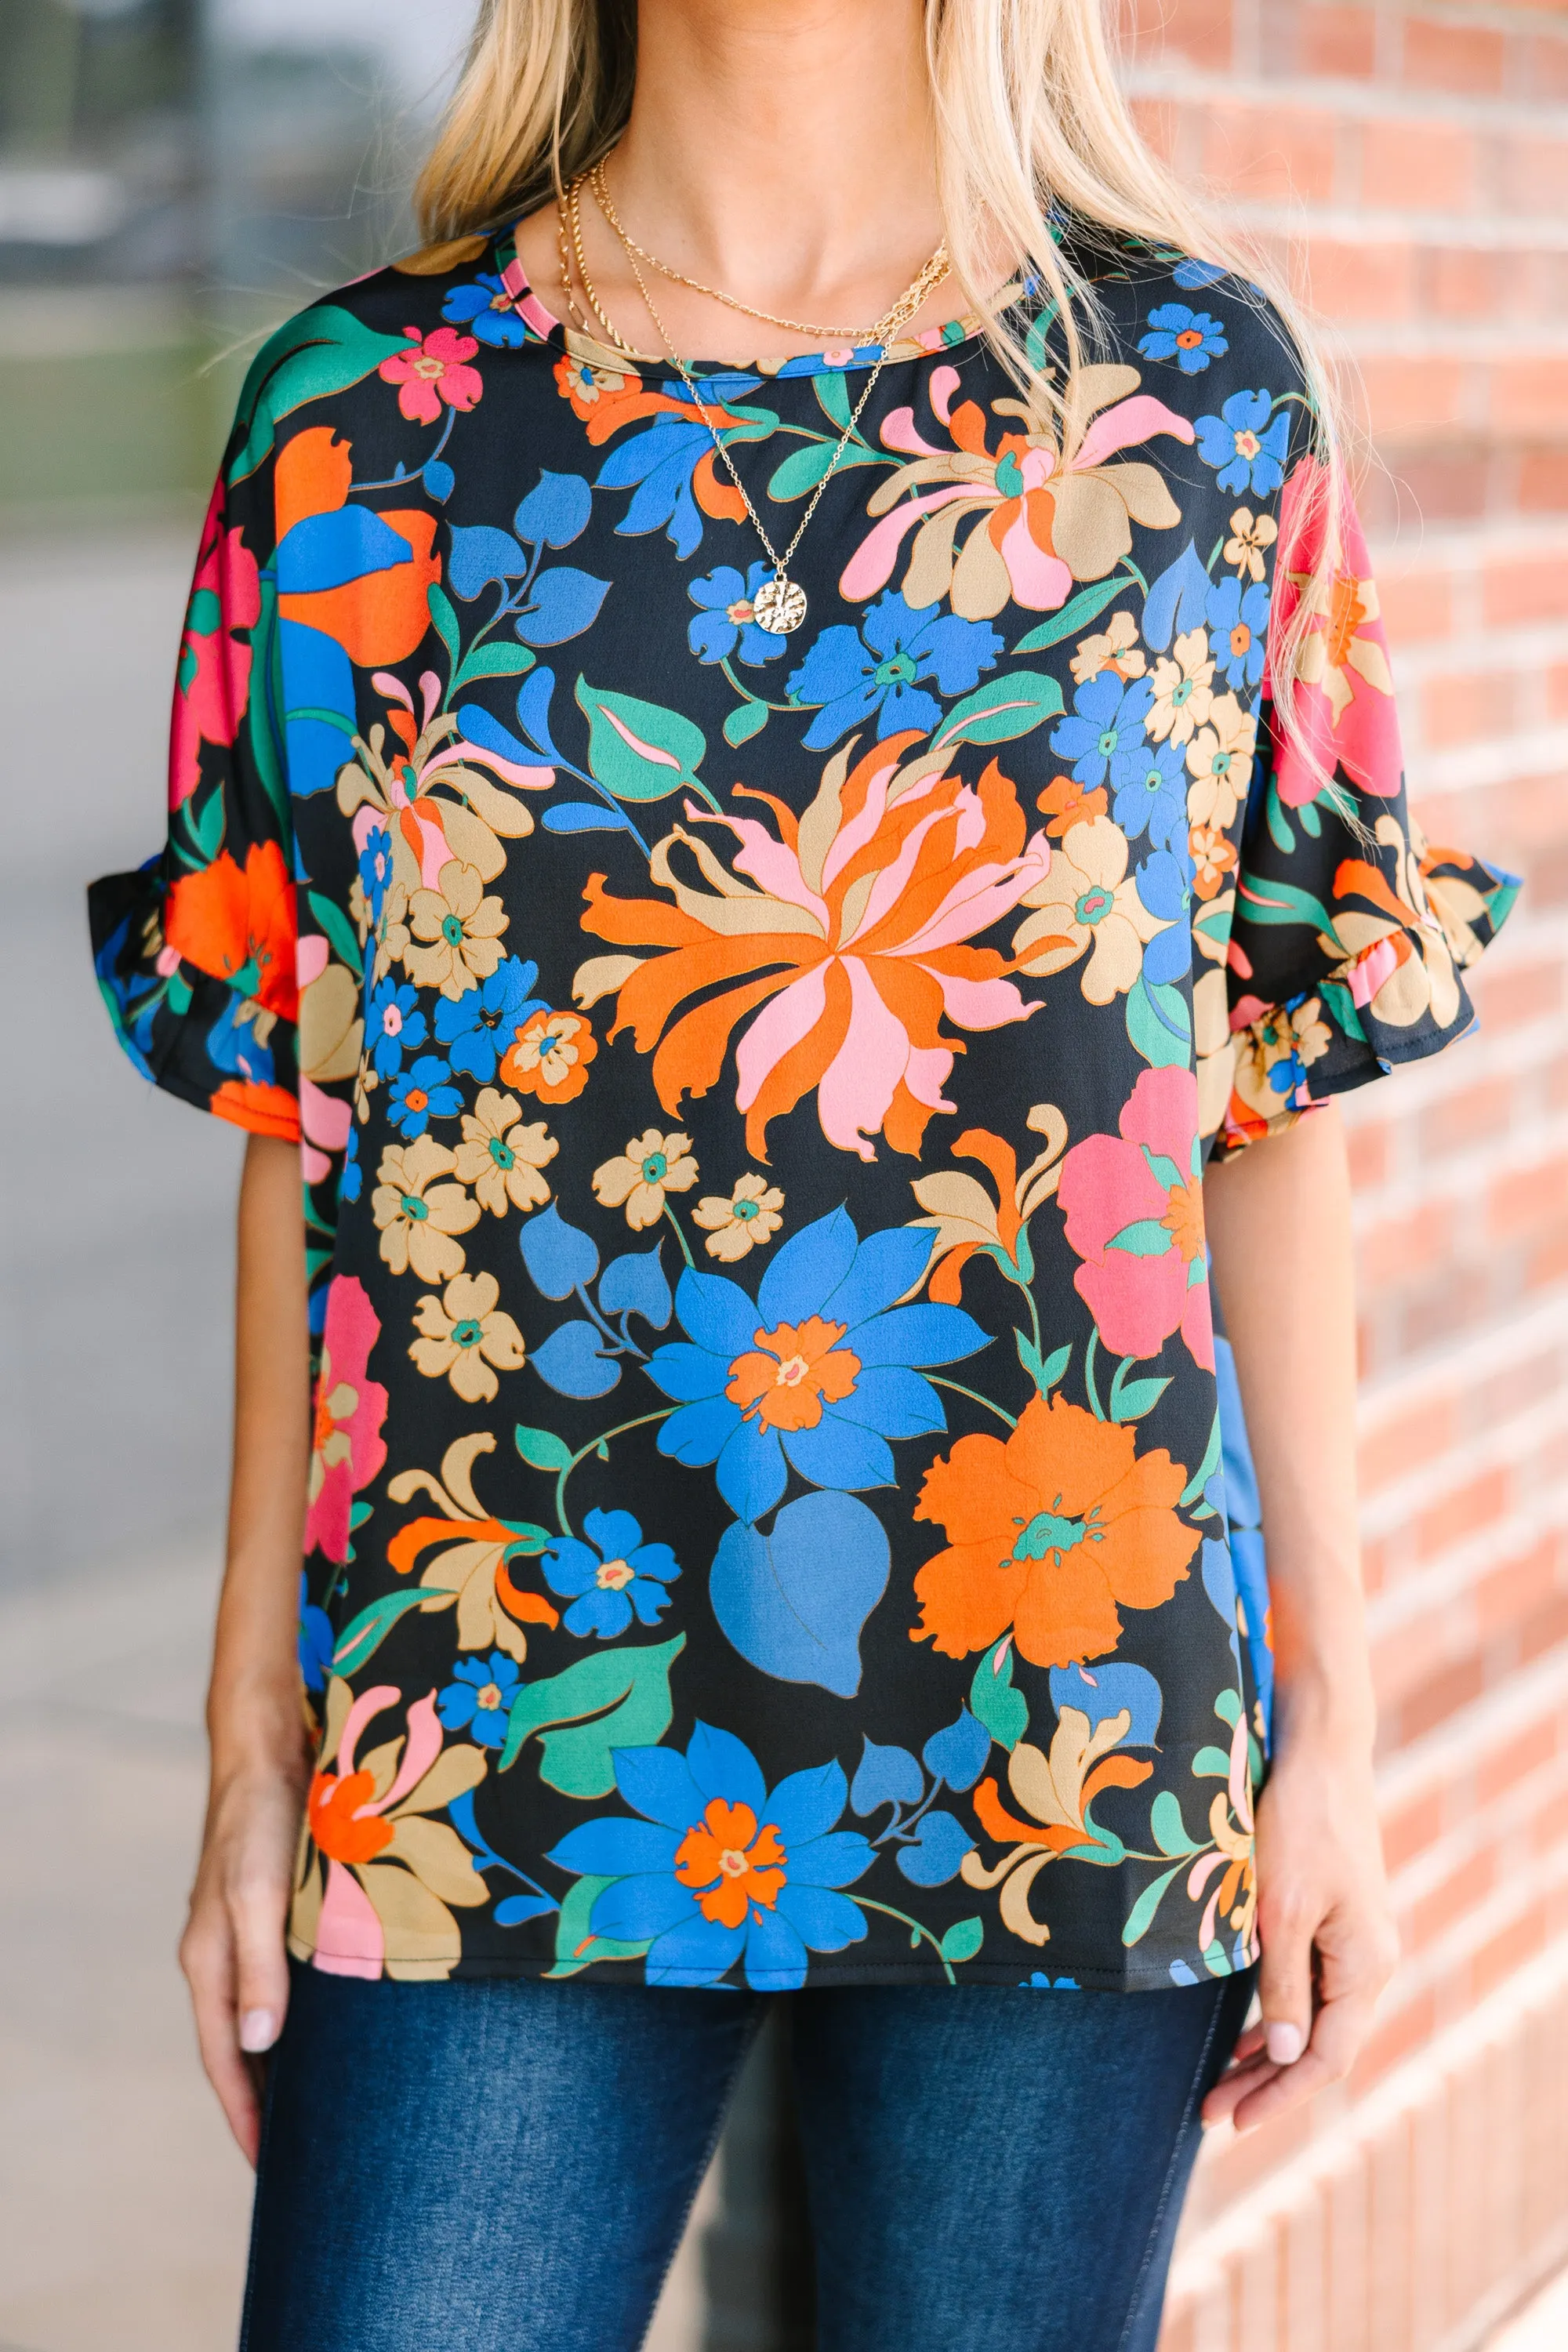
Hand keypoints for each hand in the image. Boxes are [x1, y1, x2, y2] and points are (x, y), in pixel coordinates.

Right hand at [179, 1759, 307, 2164]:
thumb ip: (259, 1967)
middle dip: (266, 2099)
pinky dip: (307, 2012)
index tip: (269, 2169)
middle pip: (242, 2045)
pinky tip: (340, 2024)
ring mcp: (249, 1930)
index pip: (224, 2059)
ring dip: (288, 2057)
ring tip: (326, 2103)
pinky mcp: (277, 1907)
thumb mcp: (258, 1895)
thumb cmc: (263, 1816)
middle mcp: (224, 1951)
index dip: (246, 2114)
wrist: (272, 1744)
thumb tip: (257, 2045)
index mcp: (210, 1960)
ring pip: (267, 2011)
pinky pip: (289, 1977)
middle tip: (305, 2152)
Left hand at [1202, 1732, 1398, 2134]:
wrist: (1319, 1750)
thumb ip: (1282, 1982)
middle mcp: (1368, 1960)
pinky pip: (1310, 1987)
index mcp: (1364, 1964)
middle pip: (1319, 2046)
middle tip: (1211, 2115)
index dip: (1277, 2095)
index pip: (1325, 2057)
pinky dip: (1275, 2016)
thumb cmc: (1296, 1822)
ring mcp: (1355, 1940)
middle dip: (1265, 2084)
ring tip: (1220, 2086)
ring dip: (1267, 2055)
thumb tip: (1281, 2056)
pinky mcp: (1335, 1920)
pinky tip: (1244, 2035)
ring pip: (1313, 2019)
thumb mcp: (1280, 1906)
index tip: (1230, 2120)